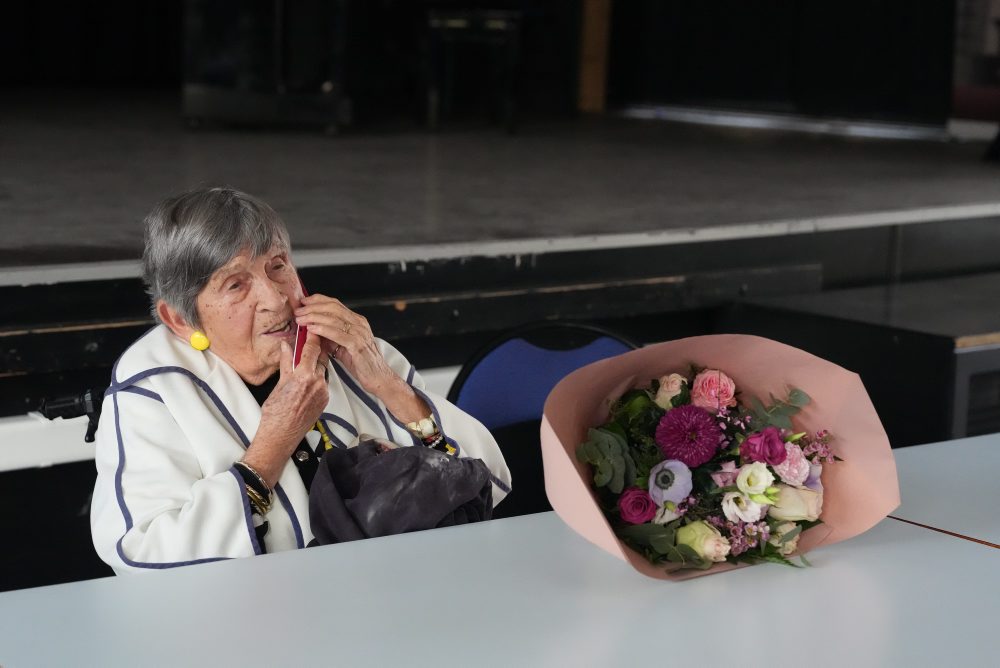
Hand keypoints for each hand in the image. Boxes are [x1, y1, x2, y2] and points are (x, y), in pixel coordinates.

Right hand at [242, 331, 328, 486]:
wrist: (281, 436)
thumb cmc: (275, 413)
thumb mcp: (279, 383)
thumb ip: (286, 362)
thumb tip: (287, 346)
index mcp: (303, 376)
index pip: (312, 349)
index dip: (312, 336)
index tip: (311, 327)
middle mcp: (317, 383)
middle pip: (320, 357)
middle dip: (316, 347)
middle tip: (311, 337)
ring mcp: (322, 392)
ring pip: (322, 369)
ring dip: (316, 361)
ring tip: (308, 356)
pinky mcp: (325, 400)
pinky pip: (323, 381)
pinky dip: (317, 375)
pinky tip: (309, 375)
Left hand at [294, 294, 427, 422]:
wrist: (379, 378)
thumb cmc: (362, 364)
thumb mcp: (343, 346)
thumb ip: (330, 337)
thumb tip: (312, 330)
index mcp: (357, 321)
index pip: (335, 304)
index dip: (317, 300)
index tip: (303, 302)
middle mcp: (359, 323)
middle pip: (333, 308)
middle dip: (312, 308)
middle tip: (298, 311)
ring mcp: (359, 333)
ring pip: (333, 319)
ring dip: (314, 317)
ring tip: (300, 320)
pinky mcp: (357, 345)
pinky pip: (337, 334)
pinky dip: (323, 329)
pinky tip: (312, 328)